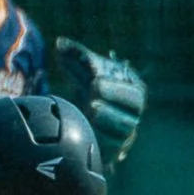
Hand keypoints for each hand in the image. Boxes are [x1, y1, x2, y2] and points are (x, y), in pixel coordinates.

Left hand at [49, 38, 146, 171]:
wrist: (86, 115)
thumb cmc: (90, 88)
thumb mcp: (84, 71)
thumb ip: (75, 56)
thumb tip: (59, 44)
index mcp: (133, 92)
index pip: (134, 92)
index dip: (116, 88)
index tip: (94, 82)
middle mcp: (133, 114)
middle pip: (133, 111)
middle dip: (113, 102)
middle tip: (92, 97)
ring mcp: (125, 133)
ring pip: (124, 131)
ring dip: (107, 121)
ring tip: (89, 111)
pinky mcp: (113, 150)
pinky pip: (112, 149)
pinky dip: (101, 140)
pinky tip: (85, 130)